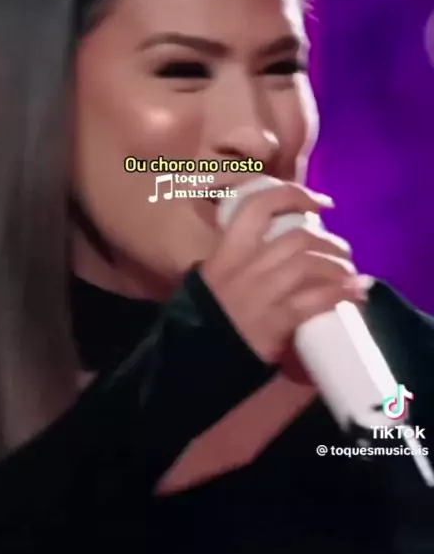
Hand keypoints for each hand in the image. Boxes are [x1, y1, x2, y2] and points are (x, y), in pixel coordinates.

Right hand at [201, 184, 370, 362]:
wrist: (199, 358)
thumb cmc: (209, 313)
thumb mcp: (212, 274)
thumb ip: (237, 253)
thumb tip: (274, 235)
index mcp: (228, 250)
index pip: (258, 206)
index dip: (294, 195)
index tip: (321, 202)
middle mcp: (245, 266)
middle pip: (297, 237)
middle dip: (329, 241)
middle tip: (343, 251)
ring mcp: (261, 292)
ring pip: (309, 264)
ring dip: (339, 266)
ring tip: (351, 274)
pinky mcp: (276, 320)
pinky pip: (315, 300)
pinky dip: (340, 293)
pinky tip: (354, 294)